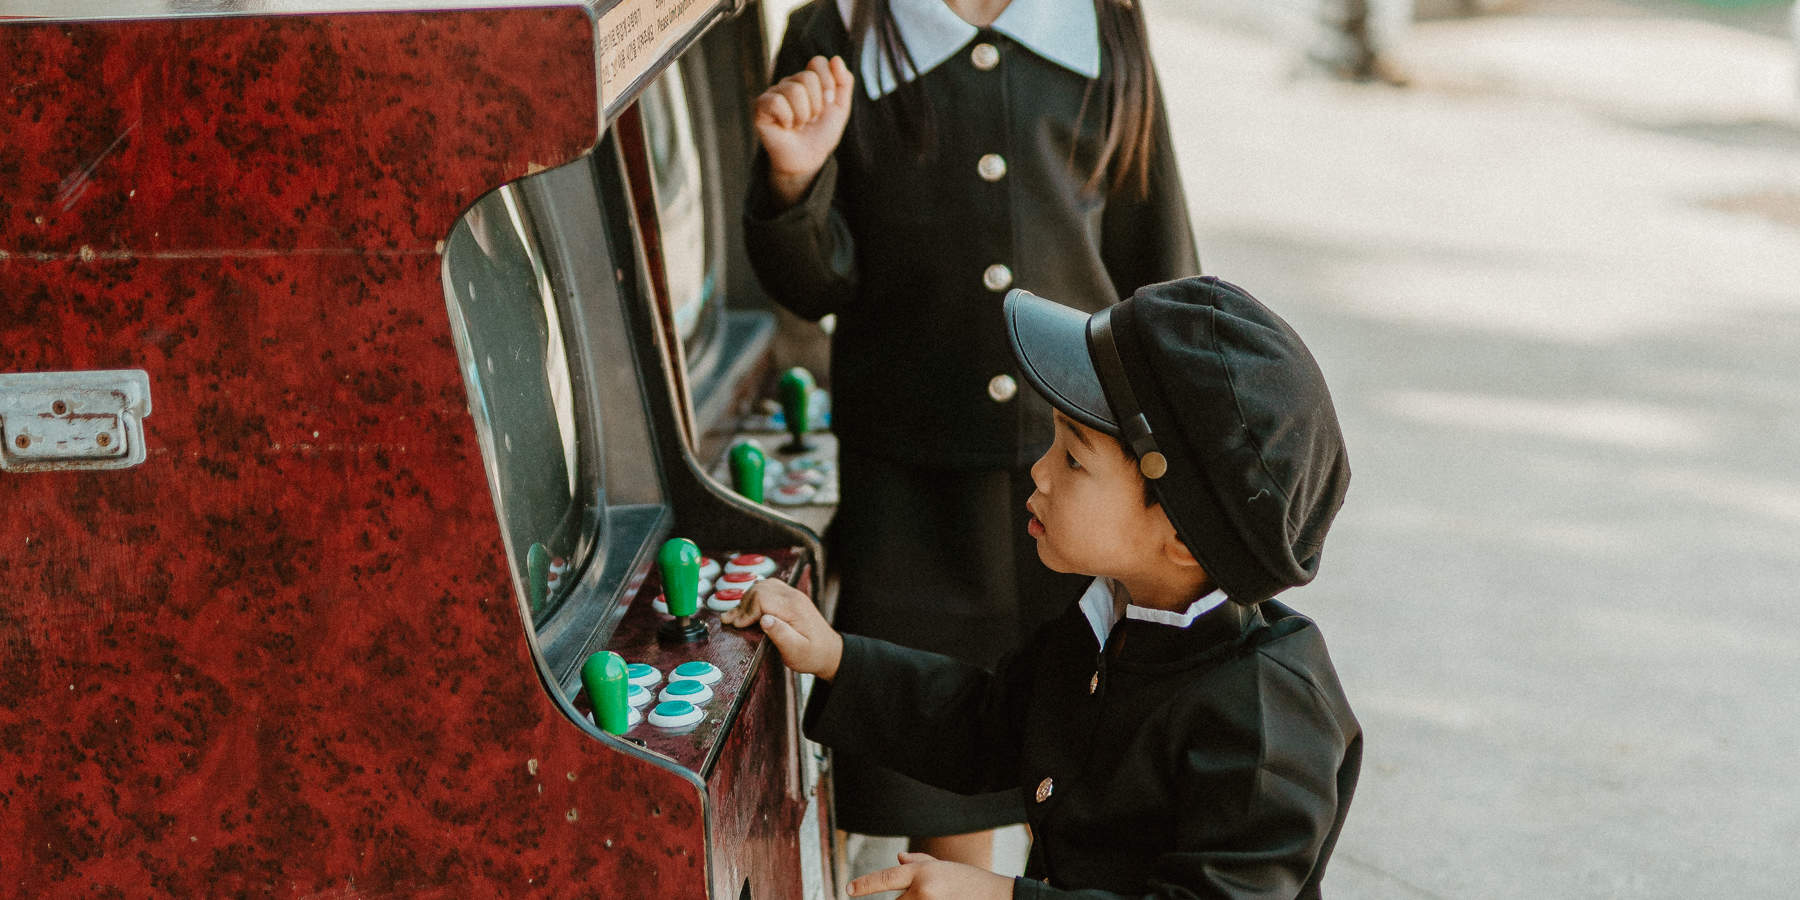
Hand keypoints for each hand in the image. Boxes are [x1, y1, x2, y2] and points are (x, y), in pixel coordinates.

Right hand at [718, 579, 842, 679]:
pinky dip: (754, 597)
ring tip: (735, 616)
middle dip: (743, 605)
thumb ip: (780, 635)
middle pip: (760, 589)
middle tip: (731, 622)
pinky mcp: (790, 598)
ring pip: (762, 586)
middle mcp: (793, 597)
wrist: (829, 652)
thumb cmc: (812, 655)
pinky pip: (768, 589)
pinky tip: (746, 608)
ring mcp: (792, 595)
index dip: (746, 611)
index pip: (762, 598)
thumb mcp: (796, 651)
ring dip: (746, 600)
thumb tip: (764, 619)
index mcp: (794, 608)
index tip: (738, 626)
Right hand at [753, 55, 854, 207]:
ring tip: (799, 124)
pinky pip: (776, 102)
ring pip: (794, 90)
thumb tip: (836, 59)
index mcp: (807, 80)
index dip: (828, 82)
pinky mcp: (761, 106)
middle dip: (817, 104)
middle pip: (808, 77)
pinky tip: (785, 126)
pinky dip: (787, 118)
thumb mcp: (840, 108)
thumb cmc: (821, 134)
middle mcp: (789, 83)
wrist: (808, 160)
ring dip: (803, 114)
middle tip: (811, 119)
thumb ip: (844, 83)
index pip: (818, 62)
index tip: (828, 103)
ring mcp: (774, 93)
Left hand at [848, 852, 1013, 898]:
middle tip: (929, 895)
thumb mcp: (943, 866)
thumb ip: (918, 862)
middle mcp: (923, 892)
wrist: (997, 897)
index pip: (885, 879)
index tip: (849, 891)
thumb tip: (898, 859)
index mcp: (923, 874)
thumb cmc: (970, 881)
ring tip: (939, 898)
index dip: (864, 885)